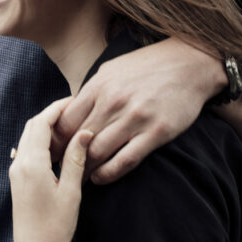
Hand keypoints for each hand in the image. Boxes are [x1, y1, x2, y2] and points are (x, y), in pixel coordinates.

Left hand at [10, 97, 92, 241]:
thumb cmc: (56, 227)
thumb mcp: (71, 191)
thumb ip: (76, 158)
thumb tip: (84, 132)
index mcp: (31, 164)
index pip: (42, 123)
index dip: (57, 108)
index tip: (74, 100)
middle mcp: (19, 164)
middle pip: (32, 126)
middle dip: (51, 114)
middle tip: (74, 109)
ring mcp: (16, 173)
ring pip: (28, 138)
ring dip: (45, 127)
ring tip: (69, 124)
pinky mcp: (17, 181)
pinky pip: (26, 151)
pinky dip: (40, 141)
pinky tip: (57, 145)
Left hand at [53, 37, 223, 183]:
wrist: (189, 63)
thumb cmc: (147, 66)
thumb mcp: (112, 70)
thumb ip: (91, 91)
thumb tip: (70, 111)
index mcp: (99, 86)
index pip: (65, 121)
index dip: (55, 141)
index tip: (52, 152)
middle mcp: (113, 102)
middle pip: (78, 140)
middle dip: (66, 158)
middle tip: (60, 171)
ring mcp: (135, 118)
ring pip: (98, 153)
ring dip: (85, 169)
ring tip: (79, 177)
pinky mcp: (155, 132)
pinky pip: (125, 160)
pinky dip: (108, 174)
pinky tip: (100, 178)